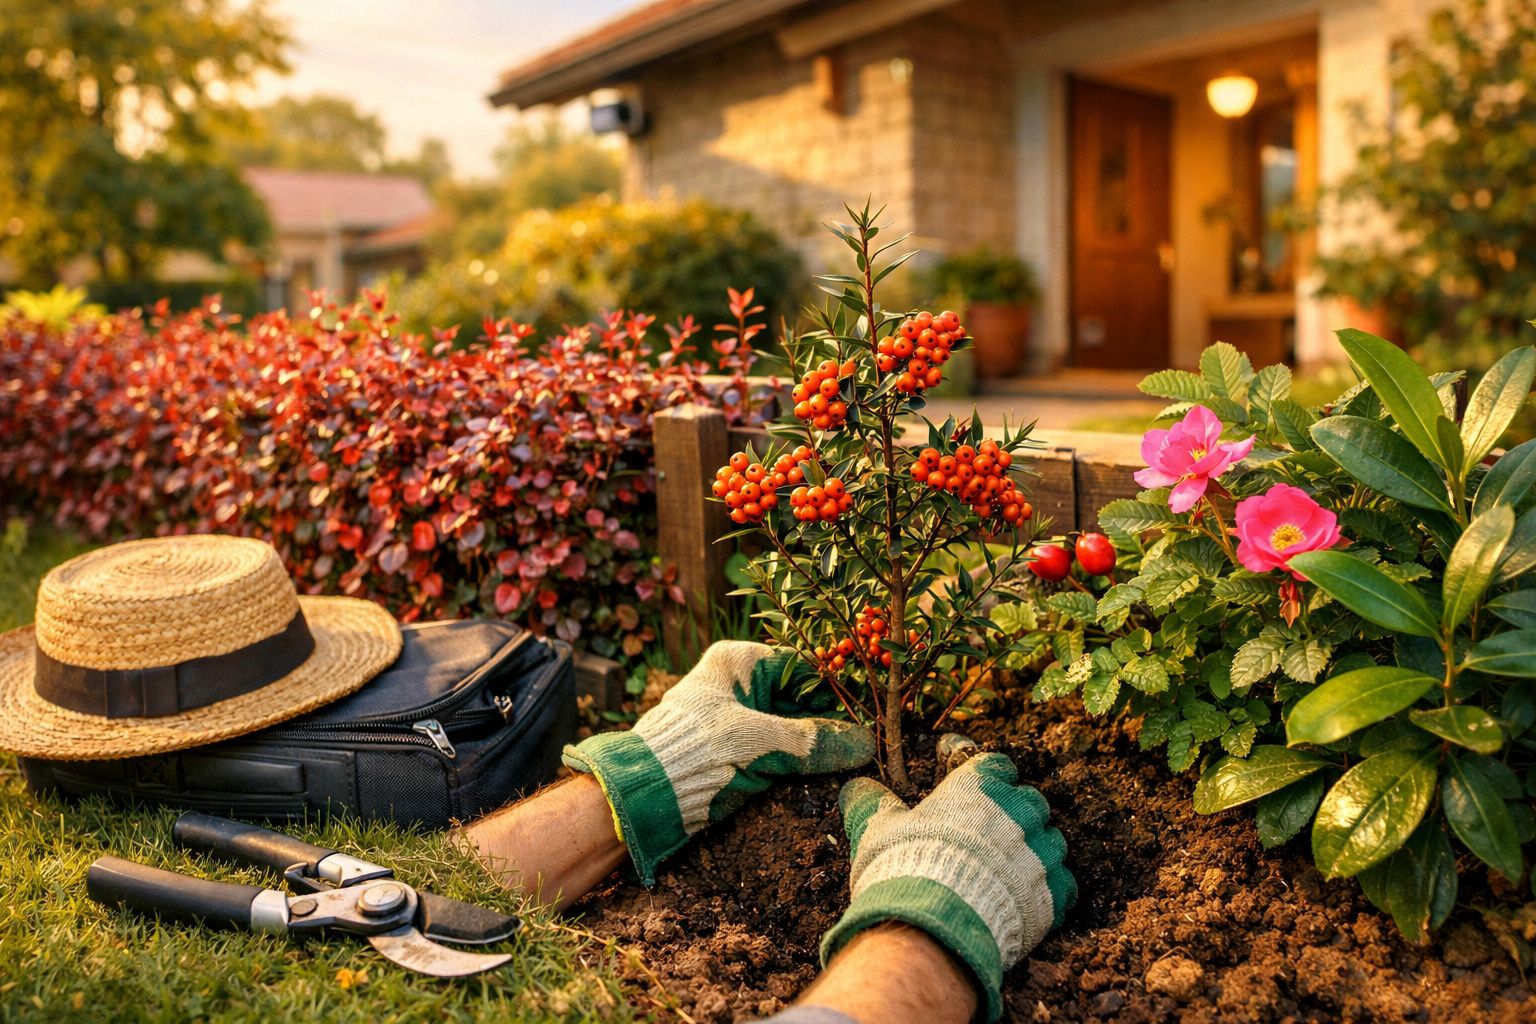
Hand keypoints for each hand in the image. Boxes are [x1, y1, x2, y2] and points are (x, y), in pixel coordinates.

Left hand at [563, 641, 873, 883]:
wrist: (640, 798)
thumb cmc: (695, 756)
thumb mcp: (760, 745)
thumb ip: (814, 743)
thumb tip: (864, 744)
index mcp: (737, 662)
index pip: (802, 667)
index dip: (835, 691)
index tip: (864, 717)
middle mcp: (734, 681)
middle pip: (797, 696)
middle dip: (827, 721)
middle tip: (860, 744)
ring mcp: (731, 715)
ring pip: (787, 724)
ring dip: (813, 744)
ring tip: (845, 761)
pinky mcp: (728, 747)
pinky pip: (772, 747)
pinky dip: (794, 760)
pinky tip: (818, 774)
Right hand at [821, 753, 1074, 1023]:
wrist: (931, 928)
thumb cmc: (901, 868)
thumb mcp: (875, 829)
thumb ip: (870, 802)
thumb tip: (854, 785)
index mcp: (976, 787)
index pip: (997, 765)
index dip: (989, 776)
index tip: (977, 787)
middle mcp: (1014, 814)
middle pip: (1031, 801)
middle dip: (1017, 814)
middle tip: (994, 835)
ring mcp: (1037, 855)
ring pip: (1053, 840)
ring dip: (1037, 850)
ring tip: (1013, 869)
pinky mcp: (1051, 895)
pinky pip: (1066, 883)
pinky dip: (1053, 889)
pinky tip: (1032, 897)